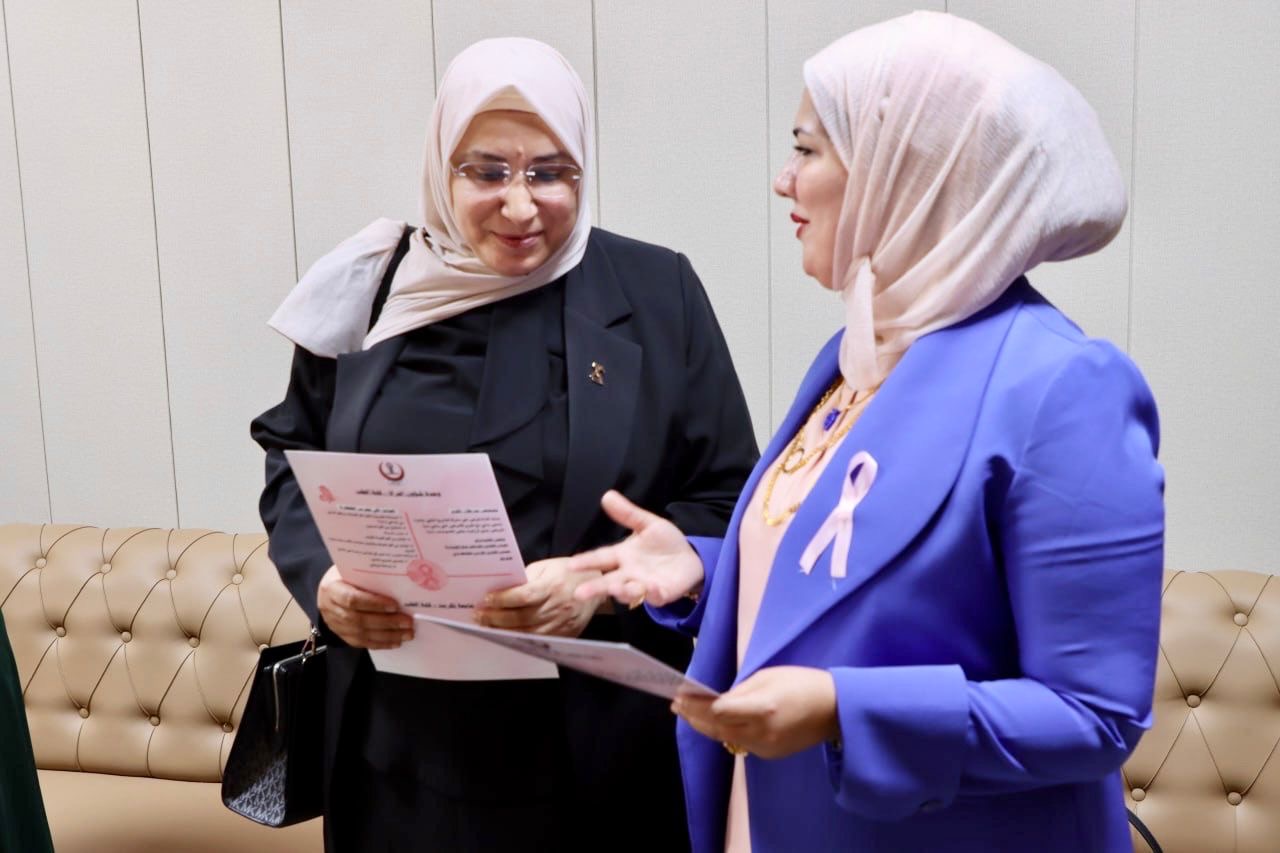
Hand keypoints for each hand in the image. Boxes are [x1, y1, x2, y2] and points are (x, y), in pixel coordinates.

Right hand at [316, 565, 413, 648]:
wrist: (329, 588)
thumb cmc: (345, 575)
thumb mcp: (352, 570)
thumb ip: (369, 576)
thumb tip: (399, 581)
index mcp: (332, 588)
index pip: (351, 599)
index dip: (373, 604)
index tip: (394, 606)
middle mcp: (330, 608)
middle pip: (359, 620)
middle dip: (386, 622)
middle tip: (408, 622)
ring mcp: (334, 624)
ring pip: (361, 634)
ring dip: (387, 635)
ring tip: (407, 634)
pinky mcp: (341, 634)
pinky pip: (361, 642)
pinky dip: (380, 643)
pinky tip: (396, 642)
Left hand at [473, 557, 603, 636]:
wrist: (596, 584)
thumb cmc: (567, 572)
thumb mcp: (546, 566)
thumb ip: (526, 577)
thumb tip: (503, 590)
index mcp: (553, 586)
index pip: (524, 596)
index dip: (503, 600)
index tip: (486, 600)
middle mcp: (558, 606)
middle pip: (522, 617)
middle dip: (497, 618)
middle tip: (479, 616)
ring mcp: (563, 624)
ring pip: (528, 633)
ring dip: (504, 631)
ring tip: (487, 627)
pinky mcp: (566, 635)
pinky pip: (539, 641)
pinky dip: (520, 639)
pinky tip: (506, 635)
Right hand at [569, 490, 703, 607]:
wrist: (691, 557)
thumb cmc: (665, 542)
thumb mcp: (648, 524)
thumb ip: (628, 514)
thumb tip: (607, 495)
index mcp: (623, 555)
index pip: (601, 557)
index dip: (586, 561)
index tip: (571, 565)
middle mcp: (629, 573)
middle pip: (608, 581)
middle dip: (594, 588)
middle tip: (578, 593)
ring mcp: (644, 585)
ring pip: (628, 592)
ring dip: (622, 591)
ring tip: (616, 588)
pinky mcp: (661, 594)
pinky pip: (654, 596)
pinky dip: (651, 593)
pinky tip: (650, 587)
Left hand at [671, 667, 838, 759]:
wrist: (834, 709)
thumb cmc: (801, 683)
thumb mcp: (768, 676)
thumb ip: (740, 691)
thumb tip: (716, 700)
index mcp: (762, 708)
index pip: (719, 710)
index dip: (697, 705)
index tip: (680, 695)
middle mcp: (761, 732)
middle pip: (717, 727)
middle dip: (694, 717)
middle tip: (677, 706)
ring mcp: (766, 747)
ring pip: (726, 738)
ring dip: (706, 726)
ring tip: (689, 715)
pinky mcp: (770, 754)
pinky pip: (740, 743)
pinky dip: (725, 733)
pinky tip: (715, 723)